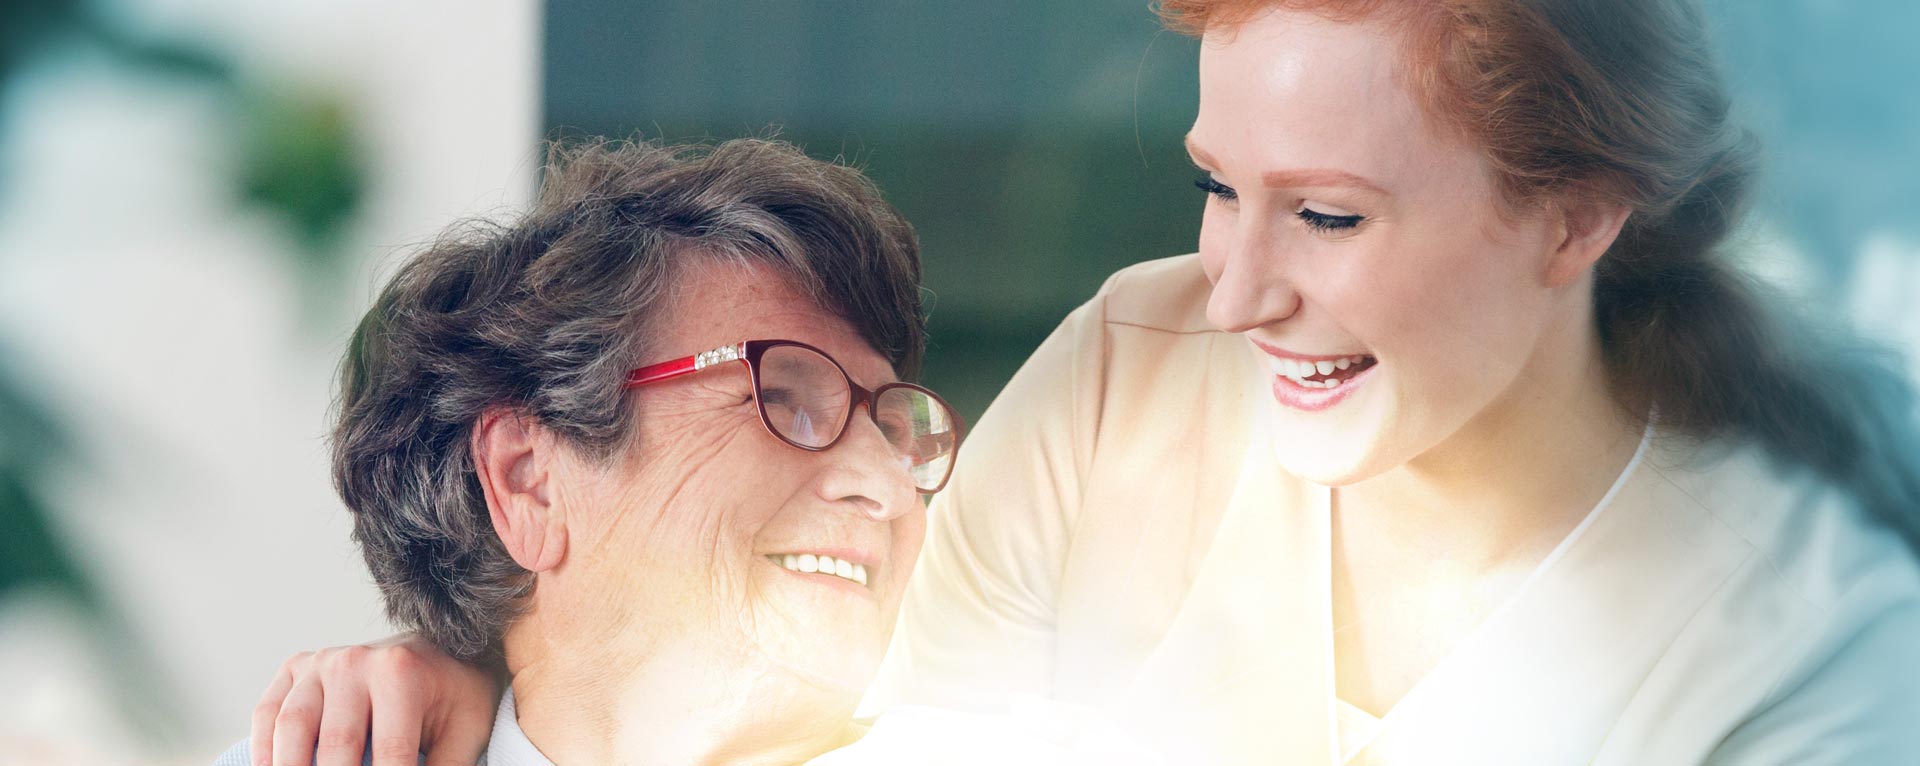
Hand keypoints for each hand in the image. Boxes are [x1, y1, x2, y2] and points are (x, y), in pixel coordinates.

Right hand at [249, 633, 499, 765]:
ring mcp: (320, 663)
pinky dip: (264, 750)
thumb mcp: (464, 732)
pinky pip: (267, 712)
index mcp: (400, 674)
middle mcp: (355, 663)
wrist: (437, 652)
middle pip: (336, 746)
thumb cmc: (452, 697)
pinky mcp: (296, 668)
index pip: (389, 754)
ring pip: (291, 728)